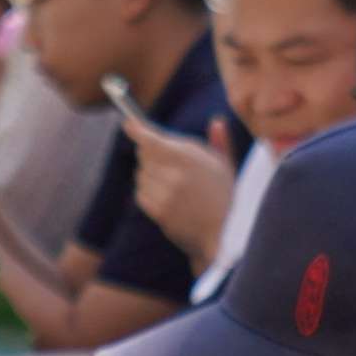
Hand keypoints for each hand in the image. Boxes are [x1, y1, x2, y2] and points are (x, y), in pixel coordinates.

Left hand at [124, 108, 239, 254]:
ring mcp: (166, 195)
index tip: (128, 123)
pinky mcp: (159, 212)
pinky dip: (147, 192)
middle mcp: (175, 175)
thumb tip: (216, 121)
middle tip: (166, 161)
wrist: (225, 234)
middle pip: (144, 155)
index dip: (137, 130)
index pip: (152, 140)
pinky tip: (165, 197)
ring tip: (171, 183)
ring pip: (141, 174)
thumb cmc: (227, 197)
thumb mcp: (227, 165)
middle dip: (149, 153)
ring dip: (149, 174)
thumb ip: (220, 141)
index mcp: (191, 158)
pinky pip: (141, 194)